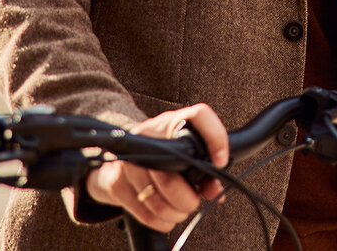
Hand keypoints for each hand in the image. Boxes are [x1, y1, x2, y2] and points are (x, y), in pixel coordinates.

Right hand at [85, 103, 228, 232]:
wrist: (118, 161)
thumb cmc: (160, 159)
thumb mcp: (182, 155)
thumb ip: (204, 171)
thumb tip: (216, 191)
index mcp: (170, 123)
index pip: (199, 116)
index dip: (215, 137)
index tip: (220, 163)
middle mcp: (148, 134)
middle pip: (174, 171)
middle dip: (189, 197)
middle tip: (193, 201)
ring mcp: (128, 159)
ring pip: (158, 198)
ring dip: (176, 212)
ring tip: (180, 209)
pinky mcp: (116, 182)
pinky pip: (146, 213)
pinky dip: (161, 221)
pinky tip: (166, 216)